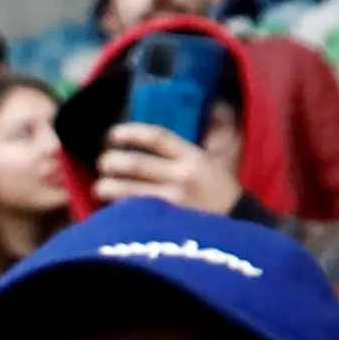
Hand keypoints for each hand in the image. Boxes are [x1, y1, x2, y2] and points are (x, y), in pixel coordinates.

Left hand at [88, 115, 248, 215]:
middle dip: (111, 162)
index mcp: (193, 158)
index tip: (113, 134)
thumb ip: (201, 139)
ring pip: (129, 193)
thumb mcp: (216, 161)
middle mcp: (181, 179)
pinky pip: (133, 215)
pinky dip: (118, 211)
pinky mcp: (164, 226)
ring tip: (100, 187)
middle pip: (136, 165)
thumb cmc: (220, 192)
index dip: (132, 132)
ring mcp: (172, 205)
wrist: (238, 230)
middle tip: (103, 163)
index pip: (158, 138)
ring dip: (107, 188)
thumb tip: (206, 109)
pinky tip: (110, 209)